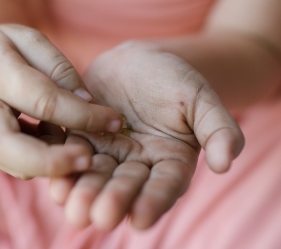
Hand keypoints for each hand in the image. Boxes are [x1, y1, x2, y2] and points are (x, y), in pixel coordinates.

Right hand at [0, 23, 122, 178]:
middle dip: (52, 161)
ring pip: (13, 165)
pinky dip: (45, 161)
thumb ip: (60, 69)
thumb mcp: (32, 40)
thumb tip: (88, 104)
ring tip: (78, 145)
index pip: (42, 101)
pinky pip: (18, 165)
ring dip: (53, 164)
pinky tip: (58, 140)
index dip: (82, 115)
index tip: (116, 121)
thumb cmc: (4, 47)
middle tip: (89, 160)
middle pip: (7, 148)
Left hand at [50, 41, 244, 228]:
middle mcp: (138, 165)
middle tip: (98, 217)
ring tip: (72, 209)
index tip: (141, 219)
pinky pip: (72, 155)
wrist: (140, 61)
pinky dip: (64, 169)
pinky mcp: (83, 138)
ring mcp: (108, 153)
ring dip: (84, 194)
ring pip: (96, 177)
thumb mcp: (202, 99)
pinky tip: (55, 184)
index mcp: (170, 161)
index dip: (153, 202)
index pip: (165, 186)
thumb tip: (226, 163)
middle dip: (112, 202)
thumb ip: (219, 128)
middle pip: (125, 187)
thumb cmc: (176, 79)